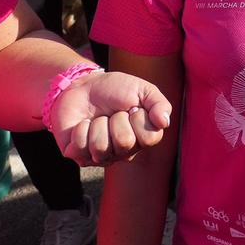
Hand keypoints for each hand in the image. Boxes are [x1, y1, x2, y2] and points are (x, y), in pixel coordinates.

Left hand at [48, 69, 171, 167]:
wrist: (85, 87)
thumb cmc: (116, 89)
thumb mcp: (143, 90)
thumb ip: (159, 104)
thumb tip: (165, 123)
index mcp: (143, 138)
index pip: (150, 138)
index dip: (139, 118)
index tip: (133, 108)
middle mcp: (124, 152)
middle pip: (124, 142)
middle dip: (116, 119)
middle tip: (113, 113)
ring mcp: (101, 157)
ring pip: (101, 147)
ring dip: (97, 124)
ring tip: (98, 119)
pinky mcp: (79, 156)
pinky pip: (80, 148)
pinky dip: (80, 129)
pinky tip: (83, 125)